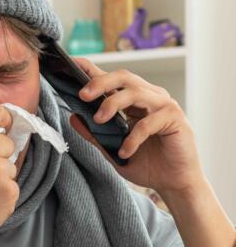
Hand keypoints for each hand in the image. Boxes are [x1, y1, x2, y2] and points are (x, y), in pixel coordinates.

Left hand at [68, 56, 206, 196]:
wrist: (173, 182)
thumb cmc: (147, 164)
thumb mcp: (113, 151)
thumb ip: (95, 135)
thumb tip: (73, 118)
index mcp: (135, 101)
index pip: (112, 81)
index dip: (92, 70)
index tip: (72, 64)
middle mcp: (150, 97)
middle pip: (124, 78)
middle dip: (101, 82)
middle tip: (82, 95)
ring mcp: (164, 105)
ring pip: (135, 93)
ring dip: (113, 104)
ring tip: (98, 121)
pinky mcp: (174, 118)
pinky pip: (148, 123)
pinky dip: (132, 138)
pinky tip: (124, 152)